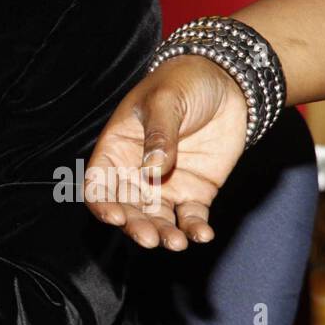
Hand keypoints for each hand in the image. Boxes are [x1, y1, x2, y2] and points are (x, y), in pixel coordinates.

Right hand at [85, 54, 248, 250]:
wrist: (225, 82)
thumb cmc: (182, 84)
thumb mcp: (165, 101)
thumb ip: (159, 136)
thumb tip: (152, 170)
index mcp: (117, 149)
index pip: (98, 184)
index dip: (101, 204)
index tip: (115, 217)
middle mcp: (136, 173)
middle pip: (126, 209)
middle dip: (135, 227)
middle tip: (149, 238)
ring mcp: (165, 185)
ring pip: (156, 220)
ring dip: (162, 235)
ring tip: (176, 242)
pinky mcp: (195, 192)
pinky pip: (190, 218)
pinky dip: (194, 230)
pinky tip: (201, 235)